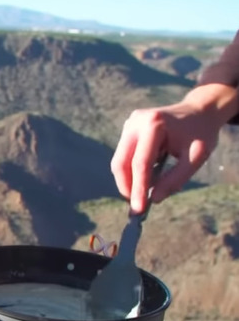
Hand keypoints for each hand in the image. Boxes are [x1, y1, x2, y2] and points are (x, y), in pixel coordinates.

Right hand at [111, 84, 238, 213]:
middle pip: (121, 162)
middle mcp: (135, 122)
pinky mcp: (128, 130)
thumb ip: (176, 178)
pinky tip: (144, 180)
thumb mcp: (196, 157)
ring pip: (119, 161)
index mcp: (154, 124)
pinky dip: (131, 172)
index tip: (138, 209)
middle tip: (137, 206)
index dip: (138, 188)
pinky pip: (124, 157)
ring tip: (142, 194)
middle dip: (127, 187)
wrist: (199, 111)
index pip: (140, 162)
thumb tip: (154, 199)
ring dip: (128, 181)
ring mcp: (129, 125)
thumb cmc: (201, 133)